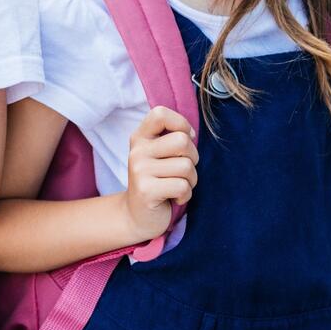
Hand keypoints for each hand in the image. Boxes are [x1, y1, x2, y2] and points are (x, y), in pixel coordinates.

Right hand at [120, 106, 198, 244]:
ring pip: (186, 166)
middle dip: (193, 158)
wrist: (137, 215)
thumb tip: (191, 134)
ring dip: (191, 180)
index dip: (181, 123)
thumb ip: (171, 139)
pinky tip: (174, 198)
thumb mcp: (160, 155)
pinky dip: (186, 195)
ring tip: (178, 185)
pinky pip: (182, 186)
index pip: (160, 114)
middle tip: (183, 170)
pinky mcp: (146, 191)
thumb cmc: (158, 181)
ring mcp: (139, 170)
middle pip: (182, 141)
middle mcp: (137, 151)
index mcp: (140, 137)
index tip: (186, 139)